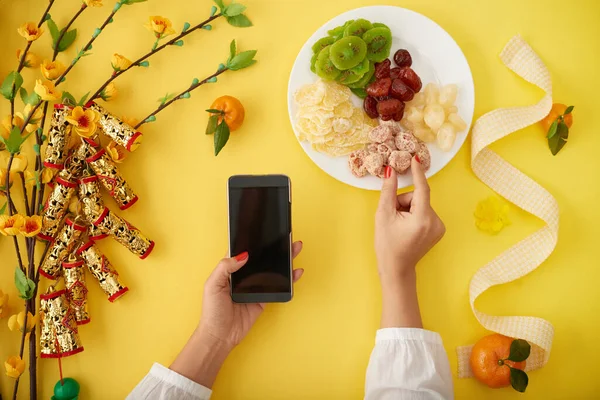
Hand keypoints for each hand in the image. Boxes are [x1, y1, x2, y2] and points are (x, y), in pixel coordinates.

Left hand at [170, 243, 303, 387]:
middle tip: (285, 238)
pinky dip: (288, 280)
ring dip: (283, 261)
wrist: (220, 336)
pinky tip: (295, 273)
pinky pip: (277, 287)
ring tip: (294, 250)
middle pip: (261, 258)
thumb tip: (243, 255)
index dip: (252, 241)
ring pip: (271, 270)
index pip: (242, 251)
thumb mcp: (212, 285)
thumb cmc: (212, 312)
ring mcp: (254, 287)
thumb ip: (225, 267)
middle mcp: (243, 276)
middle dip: (274, 248)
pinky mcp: (263, 299)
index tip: (265, 232)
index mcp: (229, 270)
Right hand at [375, 158, 444, 327]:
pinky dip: (414, 215)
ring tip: (399, 225)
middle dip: (404, 202)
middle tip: (393, 216)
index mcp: (423, 218)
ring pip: (421, 204)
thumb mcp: (383, 215)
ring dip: (408, 208)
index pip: (422, 188)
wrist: (397, 269)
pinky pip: (424, 212)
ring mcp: (439, 227)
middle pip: (418, 198)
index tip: (415, 157)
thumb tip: (391, 171)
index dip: (418, 172)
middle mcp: (436, 222)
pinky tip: (407, 228)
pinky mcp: (438, 230)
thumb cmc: (387, 244)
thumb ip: (388, 191)